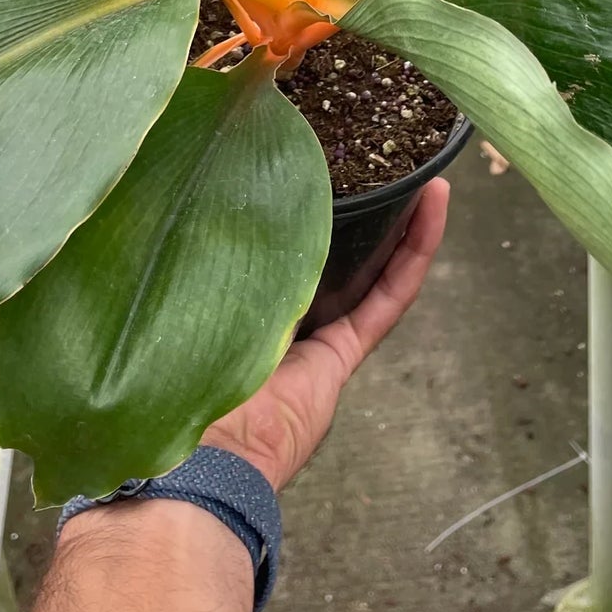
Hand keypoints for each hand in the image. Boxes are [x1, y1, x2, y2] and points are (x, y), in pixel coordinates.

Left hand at [202, 176, 448, 491]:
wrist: (205, 448)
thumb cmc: (178, 367)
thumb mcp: (193, 286)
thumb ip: (211, 246)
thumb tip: (210, 182)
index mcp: (234, 299)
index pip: (272, 244)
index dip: (300, 206)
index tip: (314, 163)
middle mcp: (276, 317)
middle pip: (327, 255)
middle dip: (360, 212)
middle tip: (383, 164)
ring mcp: (314, 339)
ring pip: (367, 271)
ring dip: (401, 225)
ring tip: (425, 178)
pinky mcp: (341, 355)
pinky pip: (388, 297)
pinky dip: (415, 252)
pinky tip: (433, 207)